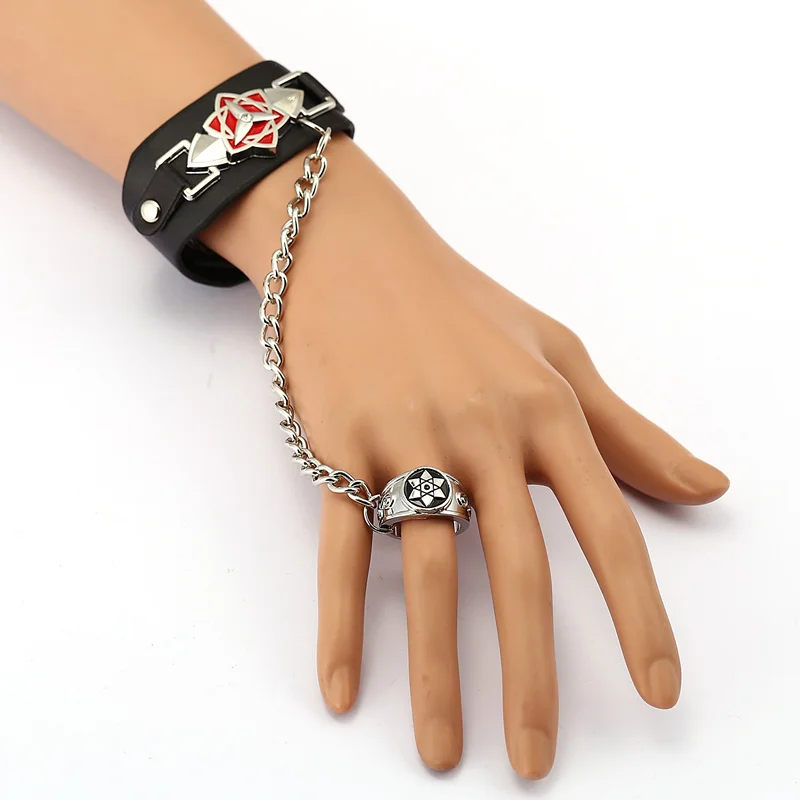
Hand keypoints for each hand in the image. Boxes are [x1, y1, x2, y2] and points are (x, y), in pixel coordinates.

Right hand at [205, 136, 728, 777]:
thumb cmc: (460, 305)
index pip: (608, 528)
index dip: (639, 614)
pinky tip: (341, 686)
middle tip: (536, 762)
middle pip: (518, 572)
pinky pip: (341, 547)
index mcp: (545, 412)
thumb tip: (709, 486)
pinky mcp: (339, 448)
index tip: (657, 691)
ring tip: (442, 753)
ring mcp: (405, 441)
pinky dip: (338, 620)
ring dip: (435, 672)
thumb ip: (628, 429)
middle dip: (532, 675)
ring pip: (428, 573)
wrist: (355, 252)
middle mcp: (482, 433)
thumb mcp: (557, 353)